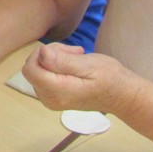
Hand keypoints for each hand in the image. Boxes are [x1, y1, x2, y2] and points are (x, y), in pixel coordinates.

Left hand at [23, 43, 137, 114]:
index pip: (30, 69)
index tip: (65, 52)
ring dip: (54, 59)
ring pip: (37, 69)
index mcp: (56, 92)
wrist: (122, 95)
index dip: (43, 54)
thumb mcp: (89, 65)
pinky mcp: (52, 96)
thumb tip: (41, 53)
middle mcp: (49, 99)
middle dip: (50, 55)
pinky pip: (43, 75)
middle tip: (73, 53)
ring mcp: (50, 99)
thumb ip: (63, 61)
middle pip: (33, 67)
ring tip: (76, 59)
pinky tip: (72, 66)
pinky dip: (55, 67)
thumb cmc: (109, 78)